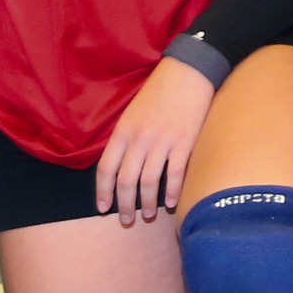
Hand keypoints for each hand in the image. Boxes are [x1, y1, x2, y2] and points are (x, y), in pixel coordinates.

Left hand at [94, 57, 217, 223]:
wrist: (188, 72)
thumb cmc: (159, 92)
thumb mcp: (132, 113)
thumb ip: (125, 138)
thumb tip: (121, 165)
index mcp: (123, 131)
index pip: (106, 169)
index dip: (103, 192)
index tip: (103, 209)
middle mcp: (139, 139)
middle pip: (126, 181)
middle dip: (125, 205)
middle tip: (127, 220)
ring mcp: (162, 141)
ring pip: (149, 182)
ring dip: (148, 203)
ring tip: (150, 214)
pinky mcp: (184, 142)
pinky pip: (175, 174)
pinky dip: (171, 191)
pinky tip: (170, 202)